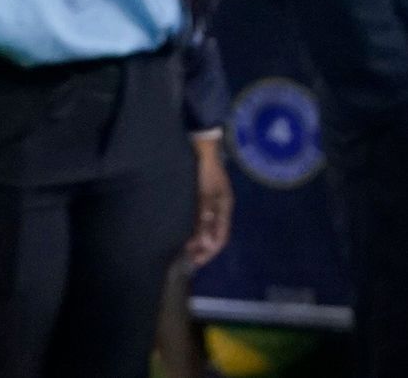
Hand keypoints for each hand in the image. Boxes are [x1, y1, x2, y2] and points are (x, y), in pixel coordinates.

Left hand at [183, 134, 234, 268]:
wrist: (201, 145)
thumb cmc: (205, 169)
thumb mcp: (205, 194)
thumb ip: (205, 217)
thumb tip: (205, 243)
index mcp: (225, 207)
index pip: (221, 237)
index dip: (210, 251)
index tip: (196, 262)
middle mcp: (220, 208)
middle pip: (213, 234)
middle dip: (202, 248)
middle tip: (186, 260)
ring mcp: (211, 202)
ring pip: (206, 228)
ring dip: (196, 240)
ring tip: (183, 249)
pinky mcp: (201, 198)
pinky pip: (198, 219)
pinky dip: (192, 228)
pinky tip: (183, 232)